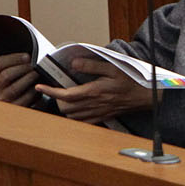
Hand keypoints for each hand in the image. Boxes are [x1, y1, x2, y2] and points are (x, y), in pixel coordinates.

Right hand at [0, 53, 39, 106]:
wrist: (31, 89)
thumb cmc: (26, 71)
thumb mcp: (21, 62)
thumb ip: (22, 57)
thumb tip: (32, 52)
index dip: (13, 59)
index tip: (28, 56)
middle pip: (5, 75)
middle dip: (22, 69)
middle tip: (34, 66)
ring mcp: (3, 96)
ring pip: (13, 89)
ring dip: (27, 80)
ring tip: (37, 74)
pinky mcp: (13, 106)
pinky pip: (21, 101)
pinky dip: (31, 93)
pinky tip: (38, 87)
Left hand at [36, 58, 151, 123]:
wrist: (145, 96)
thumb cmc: (130, 81)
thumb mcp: (112, 68)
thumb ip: (92, 66)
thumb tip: (74, 64)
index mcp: (94, 91)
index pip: (65, 95)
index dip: (49, 91)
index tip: (40, 86)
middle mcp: (93, 104)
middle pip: (64, 108)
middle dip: (56, 100)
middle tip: (55, 90)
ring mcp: (97, 113)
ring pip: (71, 116)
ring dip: (64, 108)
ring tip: (64, 98)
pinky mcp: (102, 117)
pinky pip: (82, 122)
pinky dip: (74, 116)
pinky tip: (76, 109)